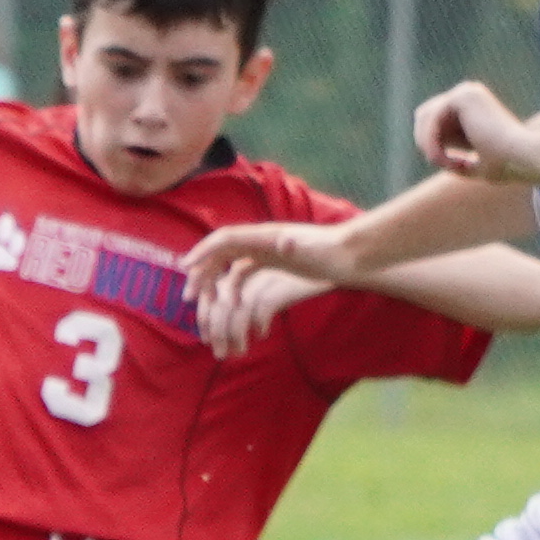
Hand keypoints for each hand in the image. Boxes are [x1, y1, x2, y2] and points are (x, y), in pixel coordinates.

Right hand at [184, 218, 351, 350]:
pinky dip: (231, 285)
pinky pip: (245, 271)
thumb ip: (298, 245)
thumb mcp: (316, 249)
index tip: (186, 267)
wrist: (353, 254)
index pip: (226, 239)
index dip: (204, 252)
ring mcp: (268, 251)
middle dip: (202, 271)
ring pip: (230, 263)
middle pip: (223, 252)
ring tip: (203, 303)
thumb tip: (285, 242)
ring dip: (214, 280)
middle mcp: (263, 240)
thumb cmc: (335, 252)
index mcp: (266, 235)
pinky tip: (228, 303)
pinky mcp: (276, 262)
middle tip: (189, 296)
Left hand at [417, 79, 539, 184]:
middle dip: (427, 142)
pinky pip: (431, 119)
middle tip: (443, 164)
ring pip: (424, 117)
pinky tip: (443, 158)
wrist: (526, 157)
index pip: (435, 121)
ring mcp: (465, 91)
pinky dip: (432, 141)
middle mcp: (468, 93)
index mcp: (473, 106)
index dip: (434, 145)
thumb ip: (457, 159)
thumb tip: (433, 157)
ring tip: (446, 163)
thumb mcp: (476, 165)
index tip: (452, 166)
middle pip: (424, 116)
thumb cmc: (507, 165)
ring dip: (429, 144)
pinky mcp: (462, 96)